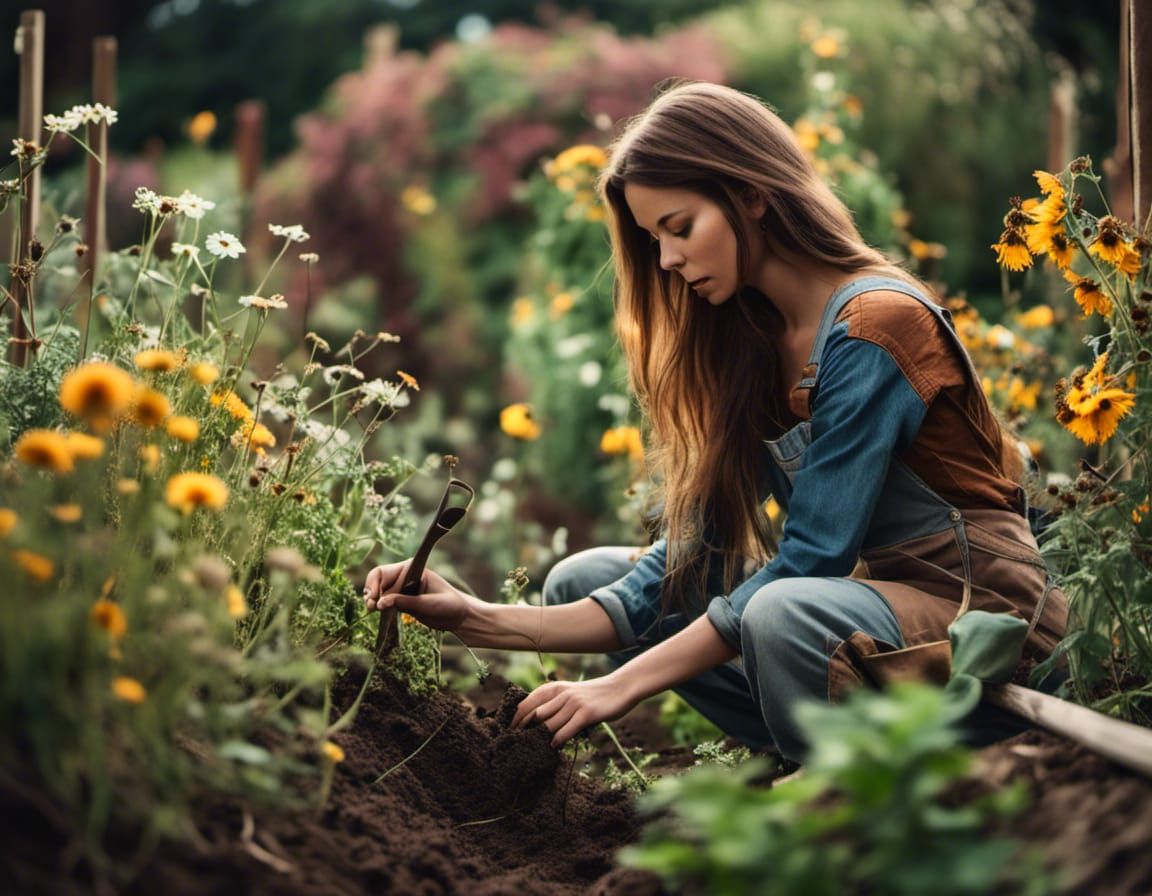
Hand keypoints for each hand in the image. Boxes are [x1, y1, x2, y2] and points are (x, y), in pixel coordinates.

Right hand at [362, 560, 469, 630]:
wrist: (459, 617)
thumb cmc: (449, 605)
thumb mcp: (428, 604)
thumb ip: (405, 603)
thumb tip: (380, 604)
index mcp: (412, 569)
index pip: (384, 571)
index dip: (374, 583)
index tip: (375, 598)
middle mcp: (403, 576)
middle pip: (377, 581)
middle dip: (371, 593)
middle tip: (372, 608)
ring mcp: (401, 589)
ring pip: (378, 592)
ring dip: (373, 601)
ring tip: (374, 611)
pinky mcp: (400, 601)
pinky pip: (383, 602)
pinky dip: (378, 607)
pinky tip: (379, 613)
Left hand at [511, 674, 638, 747]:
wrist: (620, 688)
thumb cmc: (594, 694)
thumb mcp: (571, 693)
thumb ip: (556, 703)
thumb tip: (537, 722)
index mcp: (555, 687)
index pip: (528, 702)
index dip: (516, 718)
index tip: (510, 731)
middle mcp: (562, 694)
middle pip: (534, 715)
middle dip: (524, 730)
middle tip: (518, 744)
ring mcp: (574, 703)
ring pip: (548, 724)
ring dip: (540, 738)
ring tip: (535, 749)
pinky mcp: (586, 714)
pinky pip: (565, 731)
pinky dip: (557, 741)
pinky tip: (554, 747)